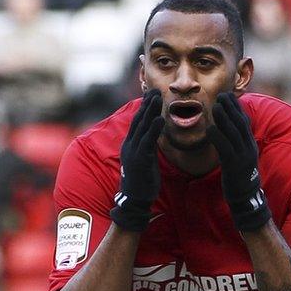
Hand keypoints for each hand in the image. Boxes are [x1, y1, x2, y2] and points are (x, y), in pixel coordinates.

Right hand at [110, 89, 164, 231]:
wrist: (135, 200)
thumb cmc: (142, 181)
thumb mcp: (144, 159)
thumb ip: (147, 146)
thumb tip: (153, 135)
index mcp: (130, 144)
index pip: (137, 122)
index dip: (144, 107)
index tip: (151, 94)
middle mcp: (129, 145)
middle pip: (138, 120)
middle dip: (147, 104)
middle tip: (155, 90)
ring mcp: (133, 151)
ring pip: (142, 127)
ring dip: (150, 111)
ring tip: (158, 98)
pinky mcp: (140, 159)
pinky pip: (148, 141)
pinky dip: (154, 128)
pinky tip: (161, 118)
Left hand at [206, 92, 270, 231]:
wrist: (245, 199)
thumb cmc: (239, 176)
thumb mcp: (240, 157)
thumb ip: (236, 143)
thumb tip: (229, 129)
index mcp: (250, 145)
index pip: (244, 122)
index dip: (236, 108)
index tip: (228, 95)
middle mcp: (248, 148)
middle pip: (240, 124)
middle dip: (231, 108)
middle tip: (222, 95)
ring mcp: (242, 157)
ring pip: (233, 134)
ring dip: (224, 118)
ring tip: (215, 105)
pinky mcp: (234, 166)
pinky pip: (225, 149)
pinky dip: (217, 137)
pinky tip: (209, 129)